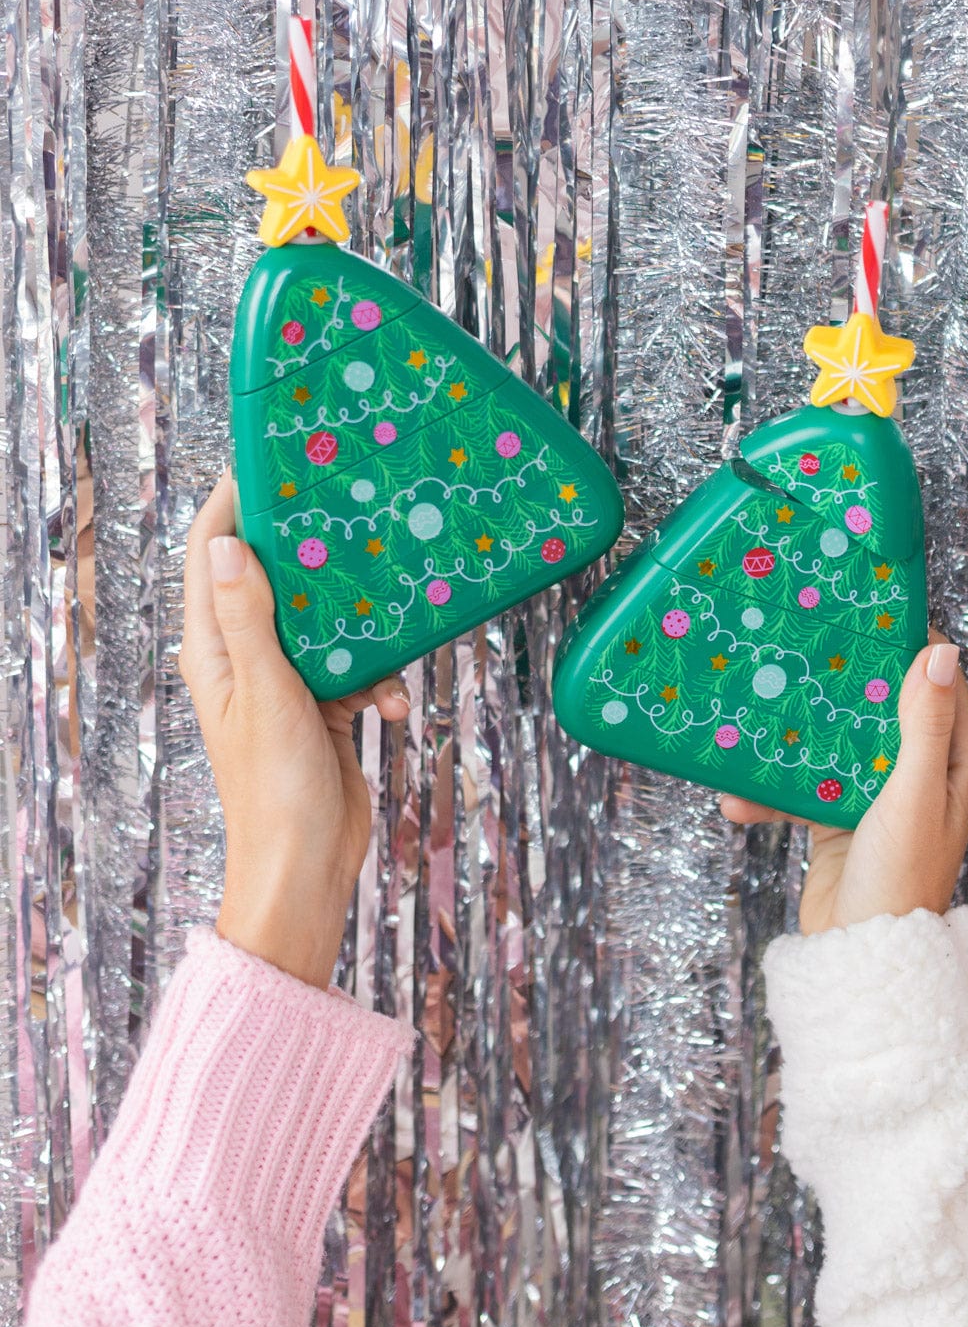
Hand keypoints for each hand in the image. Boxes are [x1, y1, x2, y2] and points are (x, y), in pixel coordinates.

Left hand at [179, 470, 410, 987]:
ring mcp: (289, 680)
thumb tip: (234, 545)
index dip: (234, 503)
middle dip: (314, 549)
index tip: (271, 461)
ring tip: (390, 607)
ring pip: (327, 619)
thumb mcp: (267, 694)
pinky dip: (382, 677)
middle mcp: (247, 656)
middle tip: (352, 510)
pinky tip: (395, 704)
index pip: (213, 555)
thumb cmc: (274, 789)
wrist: (308, 865)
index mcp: (215, 649)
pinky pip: (359, 665)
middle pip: (277, 577)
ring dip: (361, 620)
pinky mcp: (327, 704)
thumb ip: (250, 620)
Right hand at [721, 633, 967, 935]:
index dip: (907, 646)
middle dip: (840, 680)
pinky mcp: (836, 816)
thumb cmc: (902, 877)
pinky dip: (770, 789)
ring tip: (756, 714)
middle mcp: (921, 770)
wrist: (860, 956)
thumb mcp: (915, 794)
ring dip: (794, 736)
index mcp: (958, 760)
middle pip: (879, 705)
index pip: (937, 683)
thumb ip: (923, 726)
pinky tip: (737, 793)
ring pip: (834, 741)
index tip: (865, 613)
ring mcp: (875, 792)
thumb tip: (940, 652)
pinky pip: (801, 786)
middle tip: (801, 646)